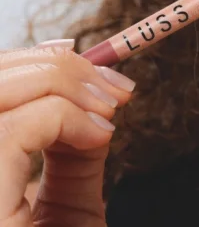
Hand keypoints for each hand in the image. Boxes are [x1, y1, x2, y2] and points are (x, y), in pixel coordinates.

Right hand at [0, 39, 134, 226]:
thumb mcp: (69, 205)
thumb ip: (69, 151)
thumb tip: (92, 93)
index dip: (35, 65)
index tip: (96, 73)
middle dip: (54, 66)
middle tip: (113, 86)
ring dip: (61, 82)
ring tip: (110, 107)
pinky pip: (12, 132)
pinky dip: (64, 116)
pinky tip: (99, 135)